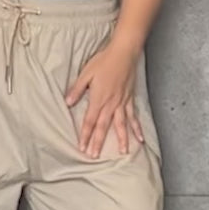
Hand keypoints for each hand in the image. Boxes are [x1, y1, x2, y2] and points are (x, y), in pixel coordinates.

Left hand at [64, 38, 144, 157]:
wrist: (123, 53)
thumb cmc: (103, 61)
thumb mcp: (85, 74)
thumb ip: (77, 90)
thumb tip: (68, 103)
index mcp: (98, 99)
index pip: (90, 121)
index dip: (85, 135)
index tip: (83, 147)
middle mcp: (111, 104)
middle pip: (103, 127)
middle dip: (98, 142)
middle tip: (95, 156)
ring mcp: (122, 103)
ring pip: (120, 125)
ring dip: (121, 140)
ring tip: (122, 152)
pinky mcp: (130, 99)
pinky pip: (133, 117)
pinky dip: (136, 128)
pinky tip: (140, 139)